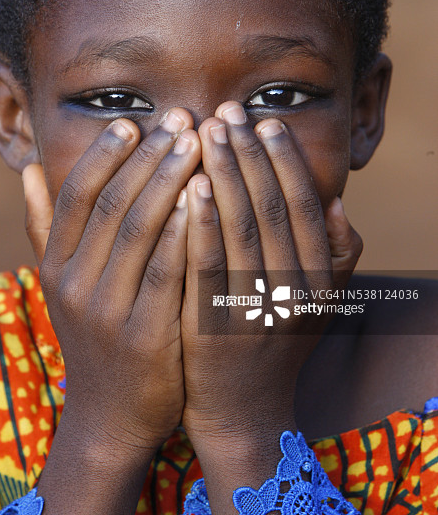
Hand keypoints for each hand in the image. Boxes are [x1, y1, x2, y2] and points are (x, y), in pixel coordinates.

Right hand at [23, 109, 200, 513]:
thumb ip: (43, 227)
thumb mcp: (60, 284)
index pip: (76, 194)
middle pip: (111, 203)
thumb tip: (25, 170)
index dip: (104, 154)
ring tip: (197, 144)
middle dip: (148, 156)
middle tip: (181, 119)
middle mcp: (73, 284)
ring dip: (168, 180)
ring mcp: (106, 311)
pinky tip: (205, 197)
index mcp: (55, 265)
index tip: (134, 122)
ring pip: (138, 229)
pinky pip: (165, 272)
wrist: (112, 416)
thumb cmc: (95, 334)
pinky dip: (183, 230)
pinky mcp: (144, 336)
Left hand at [180, 102, 361, 504]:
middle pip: (272, 208)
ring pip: (242, 229)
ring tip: (204, 132)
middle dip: (248, 154)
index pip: (305, 207)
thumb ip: (334, 257)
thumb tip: (336, 203)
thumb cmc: (274, 345)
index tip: (263, 121)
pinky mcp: (213, 328)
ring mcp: (254, 313)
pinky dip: (200, 223)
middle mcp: (293, 295)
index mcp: (318, 282)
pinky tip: (187, 185)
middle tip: (226, 111)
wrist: (240, 412)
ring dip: (223, 174)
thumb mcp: (317, 305)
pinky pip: (207, 266)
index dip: (286, 160)